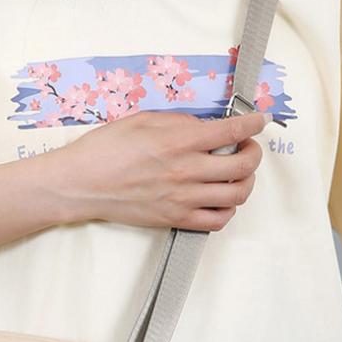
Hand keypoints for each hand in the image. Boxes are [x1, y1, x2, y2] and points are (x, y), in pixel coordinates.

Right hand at [49, 109, 269, 230]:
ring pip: (237, 194)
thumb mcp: (143, 120)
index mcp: (179, 141)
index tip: (259, 121)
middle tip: (247, 147)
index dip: (254, 124)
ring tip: (236, 174)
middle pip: (244, 165)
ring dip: (245, 181)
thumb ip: (180, 122)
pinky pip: (217, 221)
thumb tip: (208, 127)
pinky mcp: (175, 219)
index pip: (233, 130)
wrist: (81, 184)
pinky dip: (228, 209)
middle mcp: (186, 171)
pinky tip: (220, 199)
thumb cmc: (105, 149)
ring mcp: (183, 199)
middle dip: (254, 153)